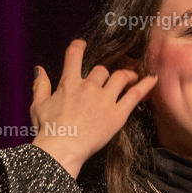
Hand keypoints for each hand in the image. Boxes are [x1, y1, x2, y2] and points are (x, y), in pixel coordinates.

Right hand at [30, 39, 157, 177]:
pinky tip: (152, 78)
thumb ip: (41, 85)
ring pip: (120, 77)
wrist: (62, 148)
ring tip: (131, 76)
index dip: (79, 46)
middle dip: (103, 73)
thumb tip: (39, 69)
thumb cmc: (49, 130)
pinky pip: (135, 94)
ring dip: (126, 74)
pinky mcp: (118, 114)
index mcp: (69, 83)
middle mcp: (89, 87)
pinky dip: (145, 85)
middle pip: (101, 69)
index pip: (74, 55)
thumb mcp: (38, 105)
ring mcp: (105, 99)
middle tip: (107, 79)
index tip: (82, 45)